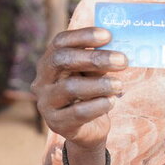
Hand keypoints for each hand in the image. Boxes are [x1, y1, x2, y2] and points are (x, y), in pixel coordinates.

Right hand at [35, 28, 127, 151]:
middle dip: (94, 58)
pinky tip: (111, 101)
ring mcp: (46, 102)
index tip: (108, 35)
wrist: (88, 130)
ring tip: (119, 85)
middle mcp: (42, 80)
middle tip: (122, 60)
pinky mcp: (56, 123)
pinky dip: (98, 105)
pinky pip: (78, 112)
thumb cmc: (91, 94)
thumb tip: (117, 50)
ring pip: (70, 87)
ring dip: (100, 85)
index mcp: (50, 61)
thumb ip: (98, 62)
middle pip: (62, 60)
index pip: (60, 41)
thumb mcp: (93, 74)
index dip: (83, 35)